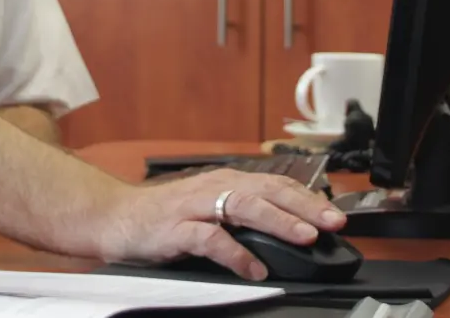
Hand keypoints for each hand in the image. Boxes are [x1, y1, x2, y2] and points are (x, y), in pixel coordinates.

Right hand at [94, 169, 344, 280]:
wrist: (115, 217)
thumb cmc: (165, 216)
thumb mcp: (210, 208)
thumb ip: (242, 215)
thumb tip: (287, 229)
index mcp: (226, 181)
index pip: (275, 184)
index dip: (307, 198)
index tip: (334, 213)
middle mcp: (214, 187)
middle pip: (266, 190)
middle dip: (303, 206)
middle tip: (332, 222)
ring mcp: (195, 206)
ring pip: (243, 207)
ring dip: (278, 220)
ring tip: (304, 236)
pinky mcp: (176, 229)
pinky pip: (210, 239)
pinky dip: (235, 253)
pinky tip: (253, 267)